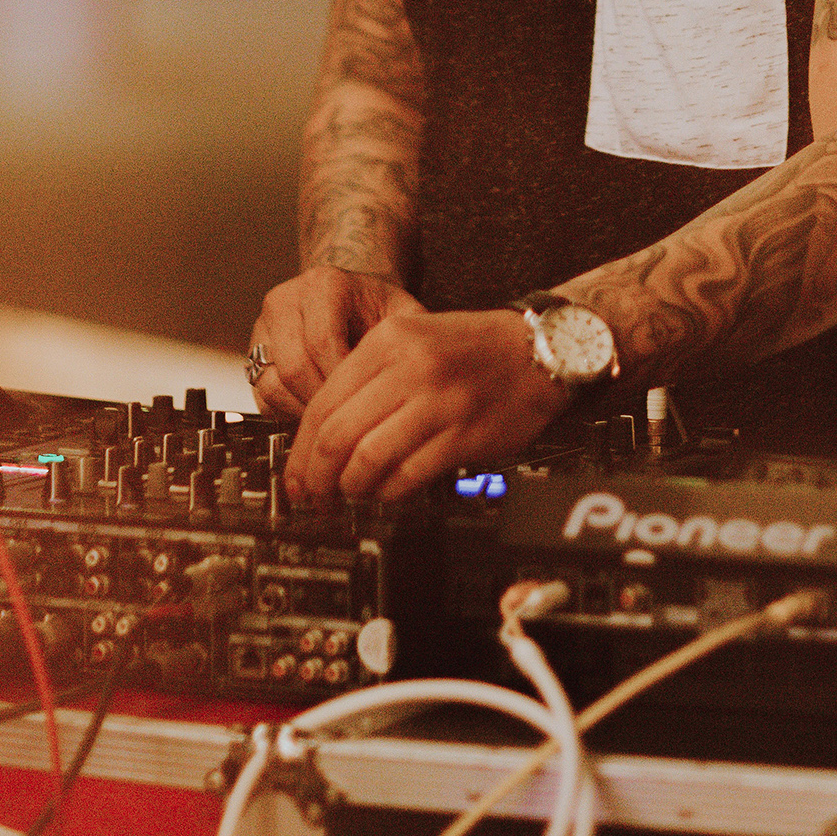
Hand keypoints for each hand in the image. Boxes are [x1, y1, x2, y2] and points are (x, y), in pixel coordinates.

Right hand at [250, 268, 411, 420]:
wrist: (351, 300)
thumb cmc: (376, 310)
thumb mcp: (402, 313)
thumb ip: (409, 339)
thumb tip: (410, 380)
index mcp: (323, 285)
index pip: (323, 341)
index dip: (342, 380)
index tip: (363, 402)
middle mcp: (286, 301)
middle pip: (294, 367)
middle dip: (323, 401)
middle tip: (349, 421)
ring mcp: (265, 327)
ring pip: (273, 384)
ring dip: (304, 411)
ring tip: (335, 422)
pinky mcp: (254, 354)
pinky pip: (263, 396)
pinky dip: (289, 413)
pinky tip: (317, 416)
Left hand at [285, 304, 570, 504]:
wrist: (540, 349)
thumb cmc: (476, 347)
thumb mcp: (413, 338)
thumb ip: (369, 379)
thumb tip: (323, 438)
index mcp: (389, 339)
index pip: (324, 403)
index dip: (301, 450)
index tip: (296, 476)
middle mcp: (410, 368)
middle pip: (338, 435)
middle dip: (317, 477)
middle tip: (315, 497)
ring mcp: (438, 402)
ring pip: (368, 458)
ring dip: (352, 488)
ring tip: (353, 495)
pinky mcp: (462, 434)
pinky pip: (408, 475)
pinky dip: (390, 492)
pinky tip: (389, 492)